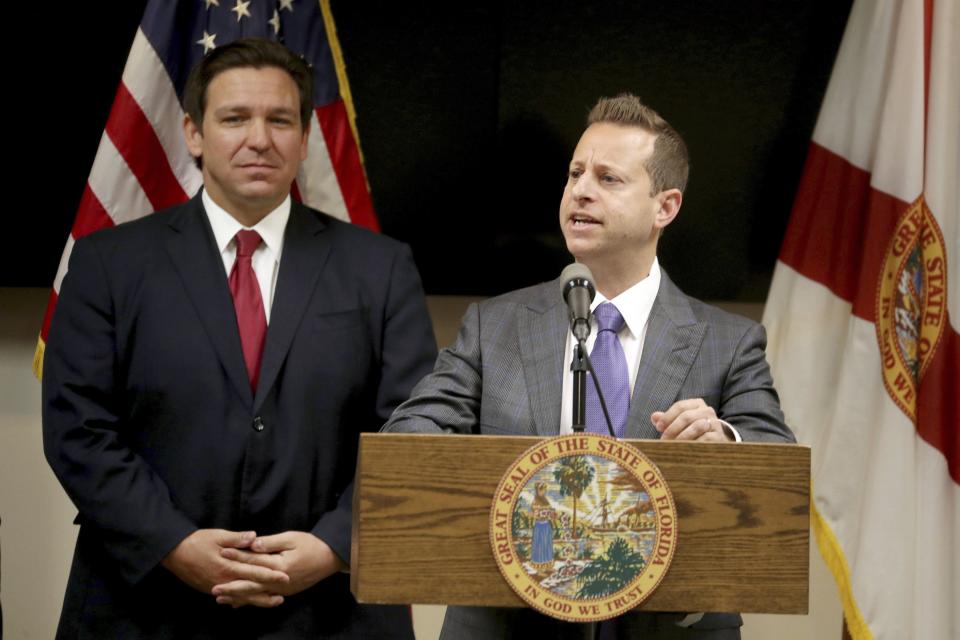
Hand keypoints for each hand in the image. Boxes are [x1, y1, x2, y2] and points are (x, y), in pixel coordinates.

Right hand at [161, 529, 289, 600]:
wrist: (174, 552)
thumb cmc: (197, 541)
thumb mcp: (217, 535)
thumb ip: (237, 538)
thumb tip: (254, 537)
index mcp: (228, 565)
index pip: (254, 571)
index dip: (270, 575)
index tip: (285, 577)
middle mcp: (223, 579)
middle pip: (249, 588)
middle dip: (267, 592)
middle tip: (283, 596)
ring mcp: (216, 586)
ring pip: (240, 596)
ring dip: (257, 600)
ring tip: (273, 602)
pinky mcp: (210, 588)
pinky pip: (229, 597)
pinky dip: (241, 600)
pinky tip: (250, 602)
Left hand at [213, 531, 345, 606]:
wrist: (330, 558)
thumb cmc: (311, 545)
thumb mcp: (292, 538)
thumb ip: (271, 543)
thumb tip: (252, 544)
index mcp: (280, 566)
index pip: (254, 562)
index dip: (238, 556)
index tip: (222, 553)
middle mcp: (279, 582)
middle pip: (252, 585)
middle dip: (232, 587)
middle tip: (214, 588)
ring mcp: (283, 590)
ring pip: (256, 595)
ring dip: (238, 597)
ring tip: (221, 599)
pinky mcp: (285, 592)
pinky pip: (264, 598)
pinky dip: (251, 600)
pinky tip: (239, 603)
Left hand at [652, 398, 731, 441]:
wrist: (714, 442)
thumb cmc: (691, 430)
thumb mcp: (679, 422)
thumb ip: (666, 419)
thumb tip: (654, 417)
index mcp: (696, 404)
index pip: (680, 406)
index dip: (667, 417)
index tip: (658, 427)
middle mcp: (707, 411)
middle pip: (686, 416)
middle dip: (672, 428)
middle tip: (664, 439)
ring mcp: (714, 423)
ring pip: (696, 427)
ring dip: (682, 437)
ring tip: (673, 445)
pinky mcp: (718, 436)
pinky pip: (704, 439)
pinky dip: (693, 444)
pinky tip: (685, 449)